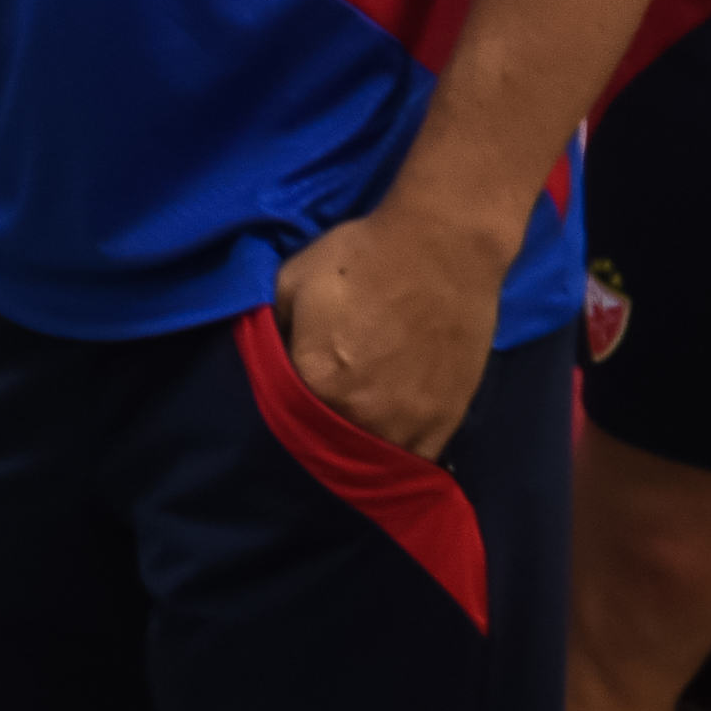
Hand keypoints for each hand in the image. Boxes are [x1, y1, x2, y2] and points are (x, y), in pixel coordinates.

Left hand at [272, 201, 504, 460]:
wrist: (442, 248)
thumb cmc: (358, 258)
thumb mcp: (289, 282)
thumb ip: (268, 332)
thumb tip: (262, 364)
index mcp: (316, 379)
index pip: (282, 419)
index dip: (277, 415)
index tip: (276, 409)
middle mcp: (362, 413)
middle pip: (327, 449)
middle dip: (314, 440)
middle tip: (311, 428)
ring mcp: (410, 423)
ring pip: (373, 461)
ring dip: (357, 455)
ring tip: (348, 440)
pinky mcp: (447, 421)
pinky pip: (416, 460)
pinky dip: (398, 457)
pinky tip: (386, 442)